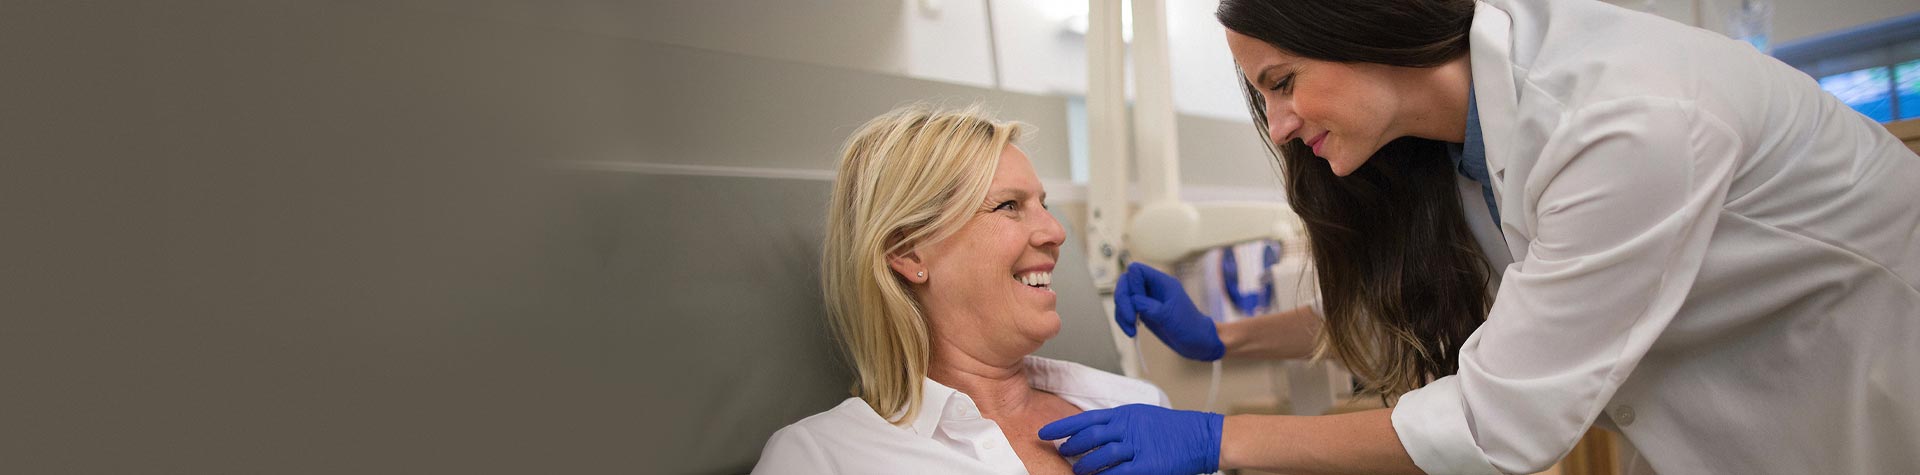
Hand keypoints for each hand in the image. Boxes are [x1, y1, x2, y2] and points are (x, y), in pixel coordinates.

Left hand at [1038, 404, 1223, 474]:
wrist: (1203, 436)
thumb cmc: (1172, 430)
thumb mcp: (1140, 419)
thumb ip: (1116, 426)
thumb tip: (1091, 435)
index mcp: (1125, 415)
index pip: (1086, 419)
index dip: (1062, 426)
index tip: (1043, 433)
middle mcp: (1128, 427)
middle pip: (1090, 436)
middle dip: (1071, 446)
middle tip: (1061, 453)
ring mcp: (1138, 446)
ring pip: (1102, 455)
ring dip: (1085, 465)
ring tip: (1077, 470)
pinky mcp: (1148, 465)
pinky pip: (1120, 472)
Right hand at [1115, 262, 1224, 360]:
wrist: (1196, 342)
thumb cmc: (1189, 326)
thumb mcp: (1169, 316)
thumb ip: (1149, 305)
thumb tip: (1131, 299)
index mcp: (1162, 282)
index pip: (1137, 270)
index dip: (1132, 284)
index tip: (1137, 303)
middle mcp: (1152, 288)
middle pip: (1125, 283)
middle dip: (1123, 301)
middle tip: (1129, 319)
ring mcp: (1146, 299)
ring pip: (1123, 298)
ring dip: (1122, 314)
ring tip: (1131, 330)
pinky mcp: (1142, 311)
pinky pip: (1125, 310)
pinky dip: (1123, 320)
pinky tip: (1131, 332)